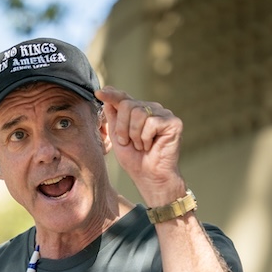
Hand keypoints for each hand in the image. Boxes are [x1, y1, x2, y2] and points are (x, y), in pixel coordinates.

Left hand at [95, 87, 184, 203]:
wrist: (149, 178)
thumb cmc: (135, 160)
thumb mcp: (118, 138)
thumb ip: (113, 118)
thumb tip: (106, 96)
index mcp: (138, 112)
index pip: (124, 98)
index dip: (111, 95)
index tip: (98, 93)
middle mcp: (152, 109)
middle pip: (127, 105)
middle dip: (122, 128)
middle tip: (129, 143)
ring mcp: (164, 114)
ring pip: (139, 113)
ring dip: (135, 135)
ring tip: (141, 146)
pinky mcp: (173, 122)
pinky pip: (151, 123)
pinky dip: (146, 139)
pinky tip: (151, 146)